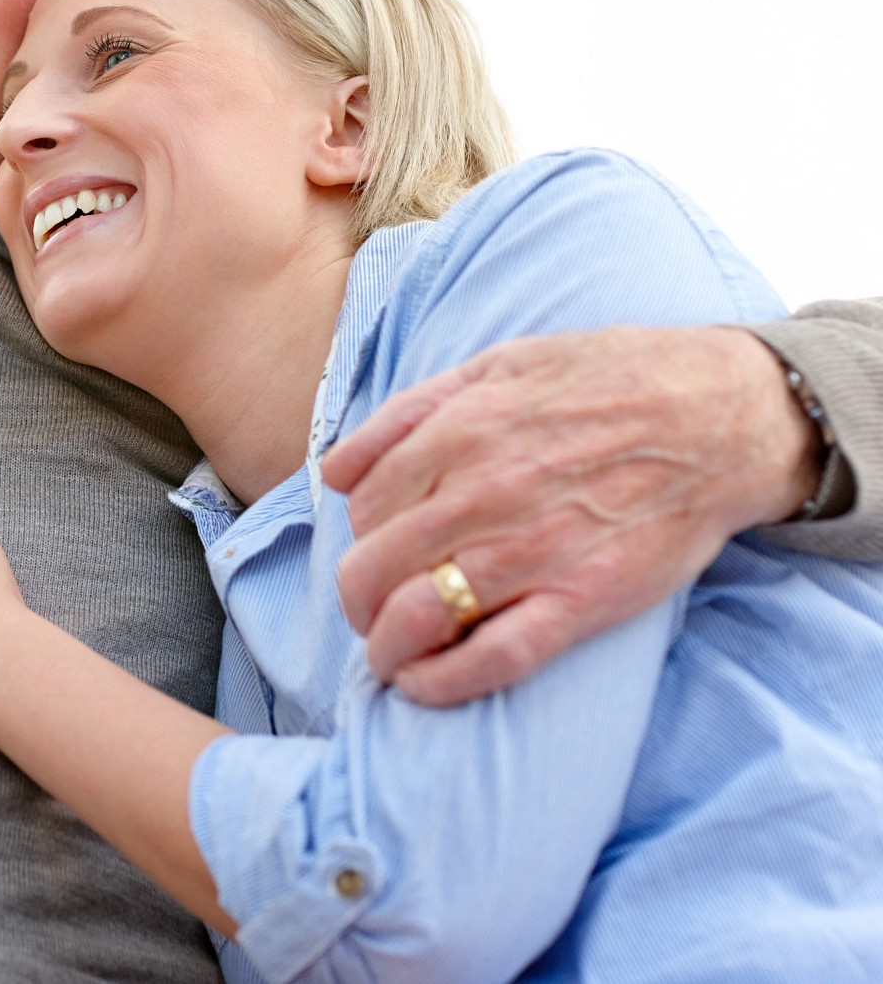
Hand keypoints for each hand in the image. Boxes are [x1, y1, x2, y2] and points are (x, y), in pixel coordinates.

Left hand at [323, 325, 819, 705]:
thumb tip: (334, 471)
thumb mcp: (494, 367)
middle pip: (373, 568)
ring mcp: (531, 551)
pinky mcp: (583, 599)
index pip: (364, 508)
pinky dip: (443, 682)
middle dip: (357, 600)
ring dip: (385, 648)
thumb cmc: (603, 383)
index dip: (361, 538)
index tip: (375, 551)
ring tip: (389, 655)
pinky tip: (422, 685)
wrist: (719, 415)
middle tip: (370, 611)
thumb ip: (406, 416)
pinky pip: (493, 658)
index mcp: (458, 433)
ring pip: (416, 617)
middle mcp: (483, 494)